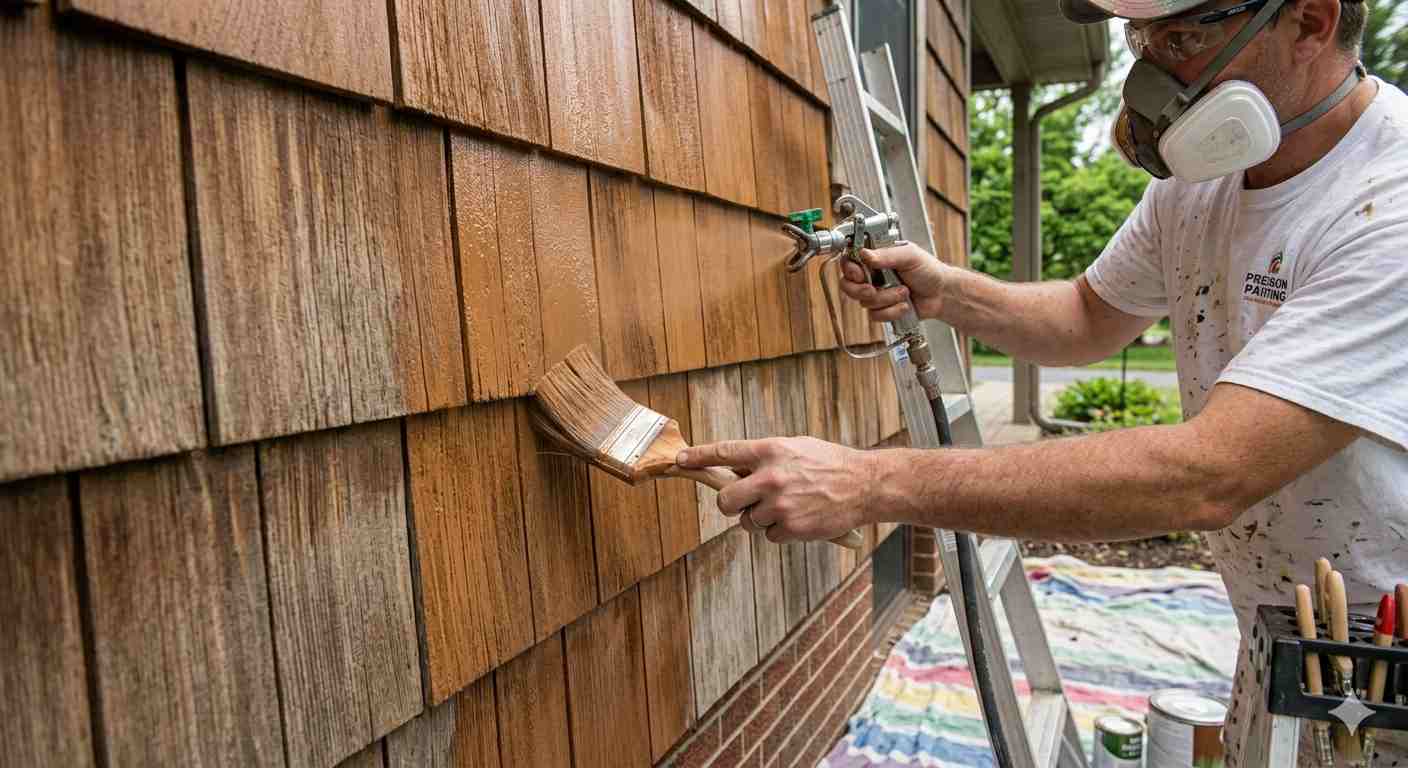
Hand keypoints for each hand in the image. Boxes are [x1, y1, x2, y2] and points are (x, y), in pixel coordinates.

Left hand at [676, 437, 877, 542]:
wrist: (865, 485)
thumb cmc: (830, 463)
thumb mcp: (796, 448)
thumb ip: (765, 457)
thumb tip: (735, 468)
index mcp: (770, 450)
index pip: (724, 452)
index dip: (698, 457)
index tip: (681, 460)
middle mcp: (771, 477)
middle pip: (725, 500)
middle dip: (731, 504)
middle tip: (744, 502)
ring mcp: (780, 504)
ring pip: (748, 521)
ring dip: (761, 518)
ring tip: (788, 506)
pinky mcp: (791, 528)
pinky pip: (768, 536)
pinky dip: (780, 531)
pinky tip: (799, 518)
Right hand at [839, 241, 948, 322]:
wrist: (941, 295)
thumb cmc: (929, 271)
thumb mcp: (909, 256)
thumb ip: (886, 255)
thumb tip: (864, 254)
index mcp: (876, 258)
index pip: (850, 261)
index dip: (849, 269)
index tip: (858, 273)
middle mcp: (872, 275)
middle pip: (848, 285)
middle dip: (860, 290)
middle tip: (873, 289)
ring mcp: (876, 293)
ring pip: (864, 302)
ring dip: (886, 299)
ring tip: (904, 292)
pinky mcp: (882, 309)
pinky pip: (875, 315)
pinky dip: (892, 311)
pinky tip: (904, 305)